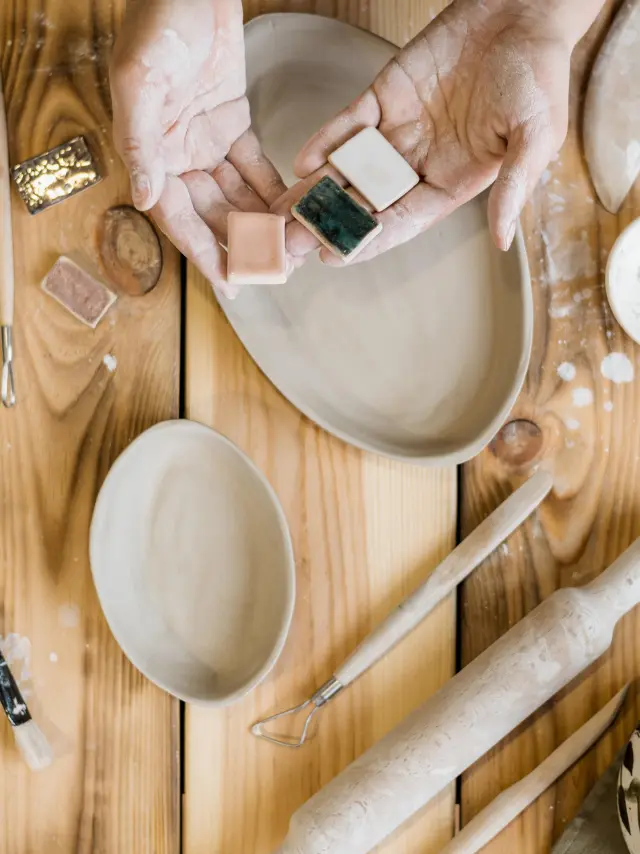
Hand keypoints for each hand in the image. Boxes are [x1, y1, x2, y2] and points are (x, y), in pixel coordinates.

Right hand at [110, 0, 289, 294]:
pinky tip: (290, 209)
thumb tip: (145, 200)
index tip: (229, 282)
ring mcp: (206, 141)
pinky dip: (271, 188)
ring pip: (236, 195)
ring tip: (288, 247)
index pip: (178, 217)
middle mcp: (177, 155)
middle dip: (240, 243)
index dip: (203, 252)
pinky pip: (254, 166)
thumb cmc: (158, 23)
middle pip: (211, 213)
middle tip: (272, 270)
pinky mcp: (232, 123)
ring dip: (260, 221)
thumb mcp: (141, 82)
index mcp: (151, 153)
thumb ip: (140, 143)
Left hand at [275, 0, 598, 265]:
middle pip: (366, 203)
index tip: (334, 257)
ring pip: (349, 170)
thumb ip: (514, 188)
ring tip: (281, 215)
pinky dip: (327, 141)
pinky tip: (303, 162)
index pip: (401, 221)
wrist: (522, 12)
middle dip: (329, 224)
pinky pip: (349, 125)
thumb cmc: (537, 76)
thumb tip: (502, 241)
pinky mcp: (384, 97)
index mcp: (451, 184)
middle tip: (291, 244)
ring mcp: (398, 132)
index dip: (368, 240)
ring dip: (316, 191)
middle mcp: (419, 164)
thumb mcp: (535, 138)